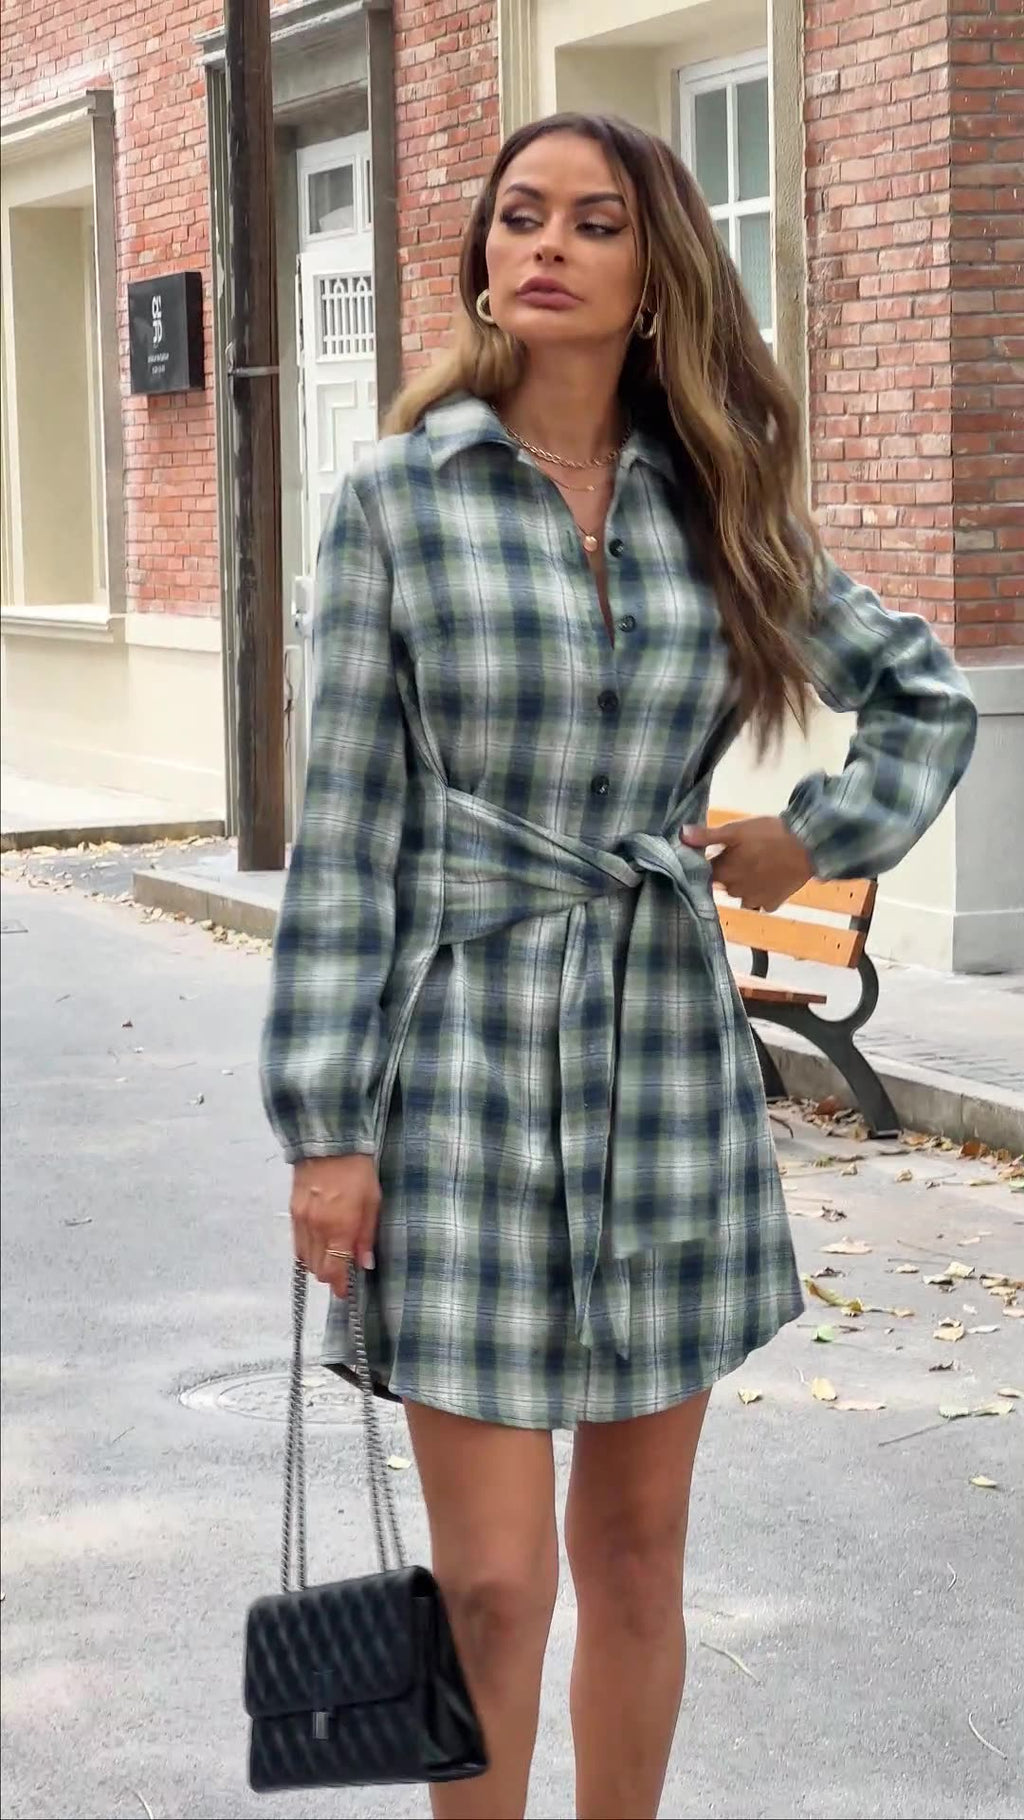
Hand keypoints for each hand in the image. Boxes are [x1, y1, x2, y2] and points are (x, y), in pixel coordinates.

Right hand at [290, 1155, 379, 1297]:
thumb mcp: (373, 1202)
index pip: (335, 1271)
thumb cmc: (358, 1172)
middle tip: (343, 1273)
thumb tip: (364, 1264)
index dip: (340, 1286)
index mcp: (340, 1228)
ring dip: (318, 1264)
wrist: (329, 1144)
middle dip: (330, 1276)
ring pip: (305, 1259)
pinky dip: (307, 1251)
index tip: (345, 1292)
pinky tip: (318, 1245)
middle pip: (318, 1269)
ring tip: (331, 1258)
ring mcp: (301, 1221)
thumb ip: (366, 1236)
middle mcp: (317, 1229)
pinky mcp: (293, 1212)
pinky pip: (297, 1243)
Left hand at [681, 815, 813, 912]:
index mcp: (723, 874)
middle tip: (746, 854)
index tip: (721, 853)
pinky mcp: (773, 904)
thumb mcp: (736, 830)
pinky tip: (772, 878)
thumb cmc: (770, 834)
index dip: (713, 862)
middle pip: (725, 884)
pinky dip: (763, 892)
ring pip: (742, 894)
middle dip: (731, 872)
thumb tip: (680, 836)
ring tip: (760, 865)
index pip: (707, 873)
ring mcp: (755, 901)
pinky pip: (761, 902)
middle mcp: (735, 892)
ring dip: (746, 883)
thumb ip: (707, 836)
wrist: (808, 846)